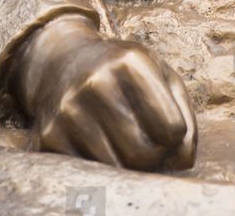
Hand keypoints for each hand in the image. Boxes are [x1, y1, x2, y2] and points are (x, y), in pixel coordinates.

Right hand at [13, 14, 196, 170]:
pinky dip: (100, 169)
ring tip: (123, 143)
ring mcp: (68, 110)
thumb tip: (183, 162)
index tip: (166, 128)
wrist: (61, 61)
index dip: (175, 136)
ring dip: (127, 166)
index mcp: (130, 61)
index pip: (172, 128)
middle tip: (148, 144)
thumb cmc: (122, 73)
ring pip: (116, 170)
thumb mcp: (160, 76)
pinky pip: (88, 174)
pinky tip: (99, 146)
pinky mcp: (48, 136)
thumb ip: (185, 117)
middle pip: (143, 154)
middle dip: (153, 157)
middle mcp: (96, 82)